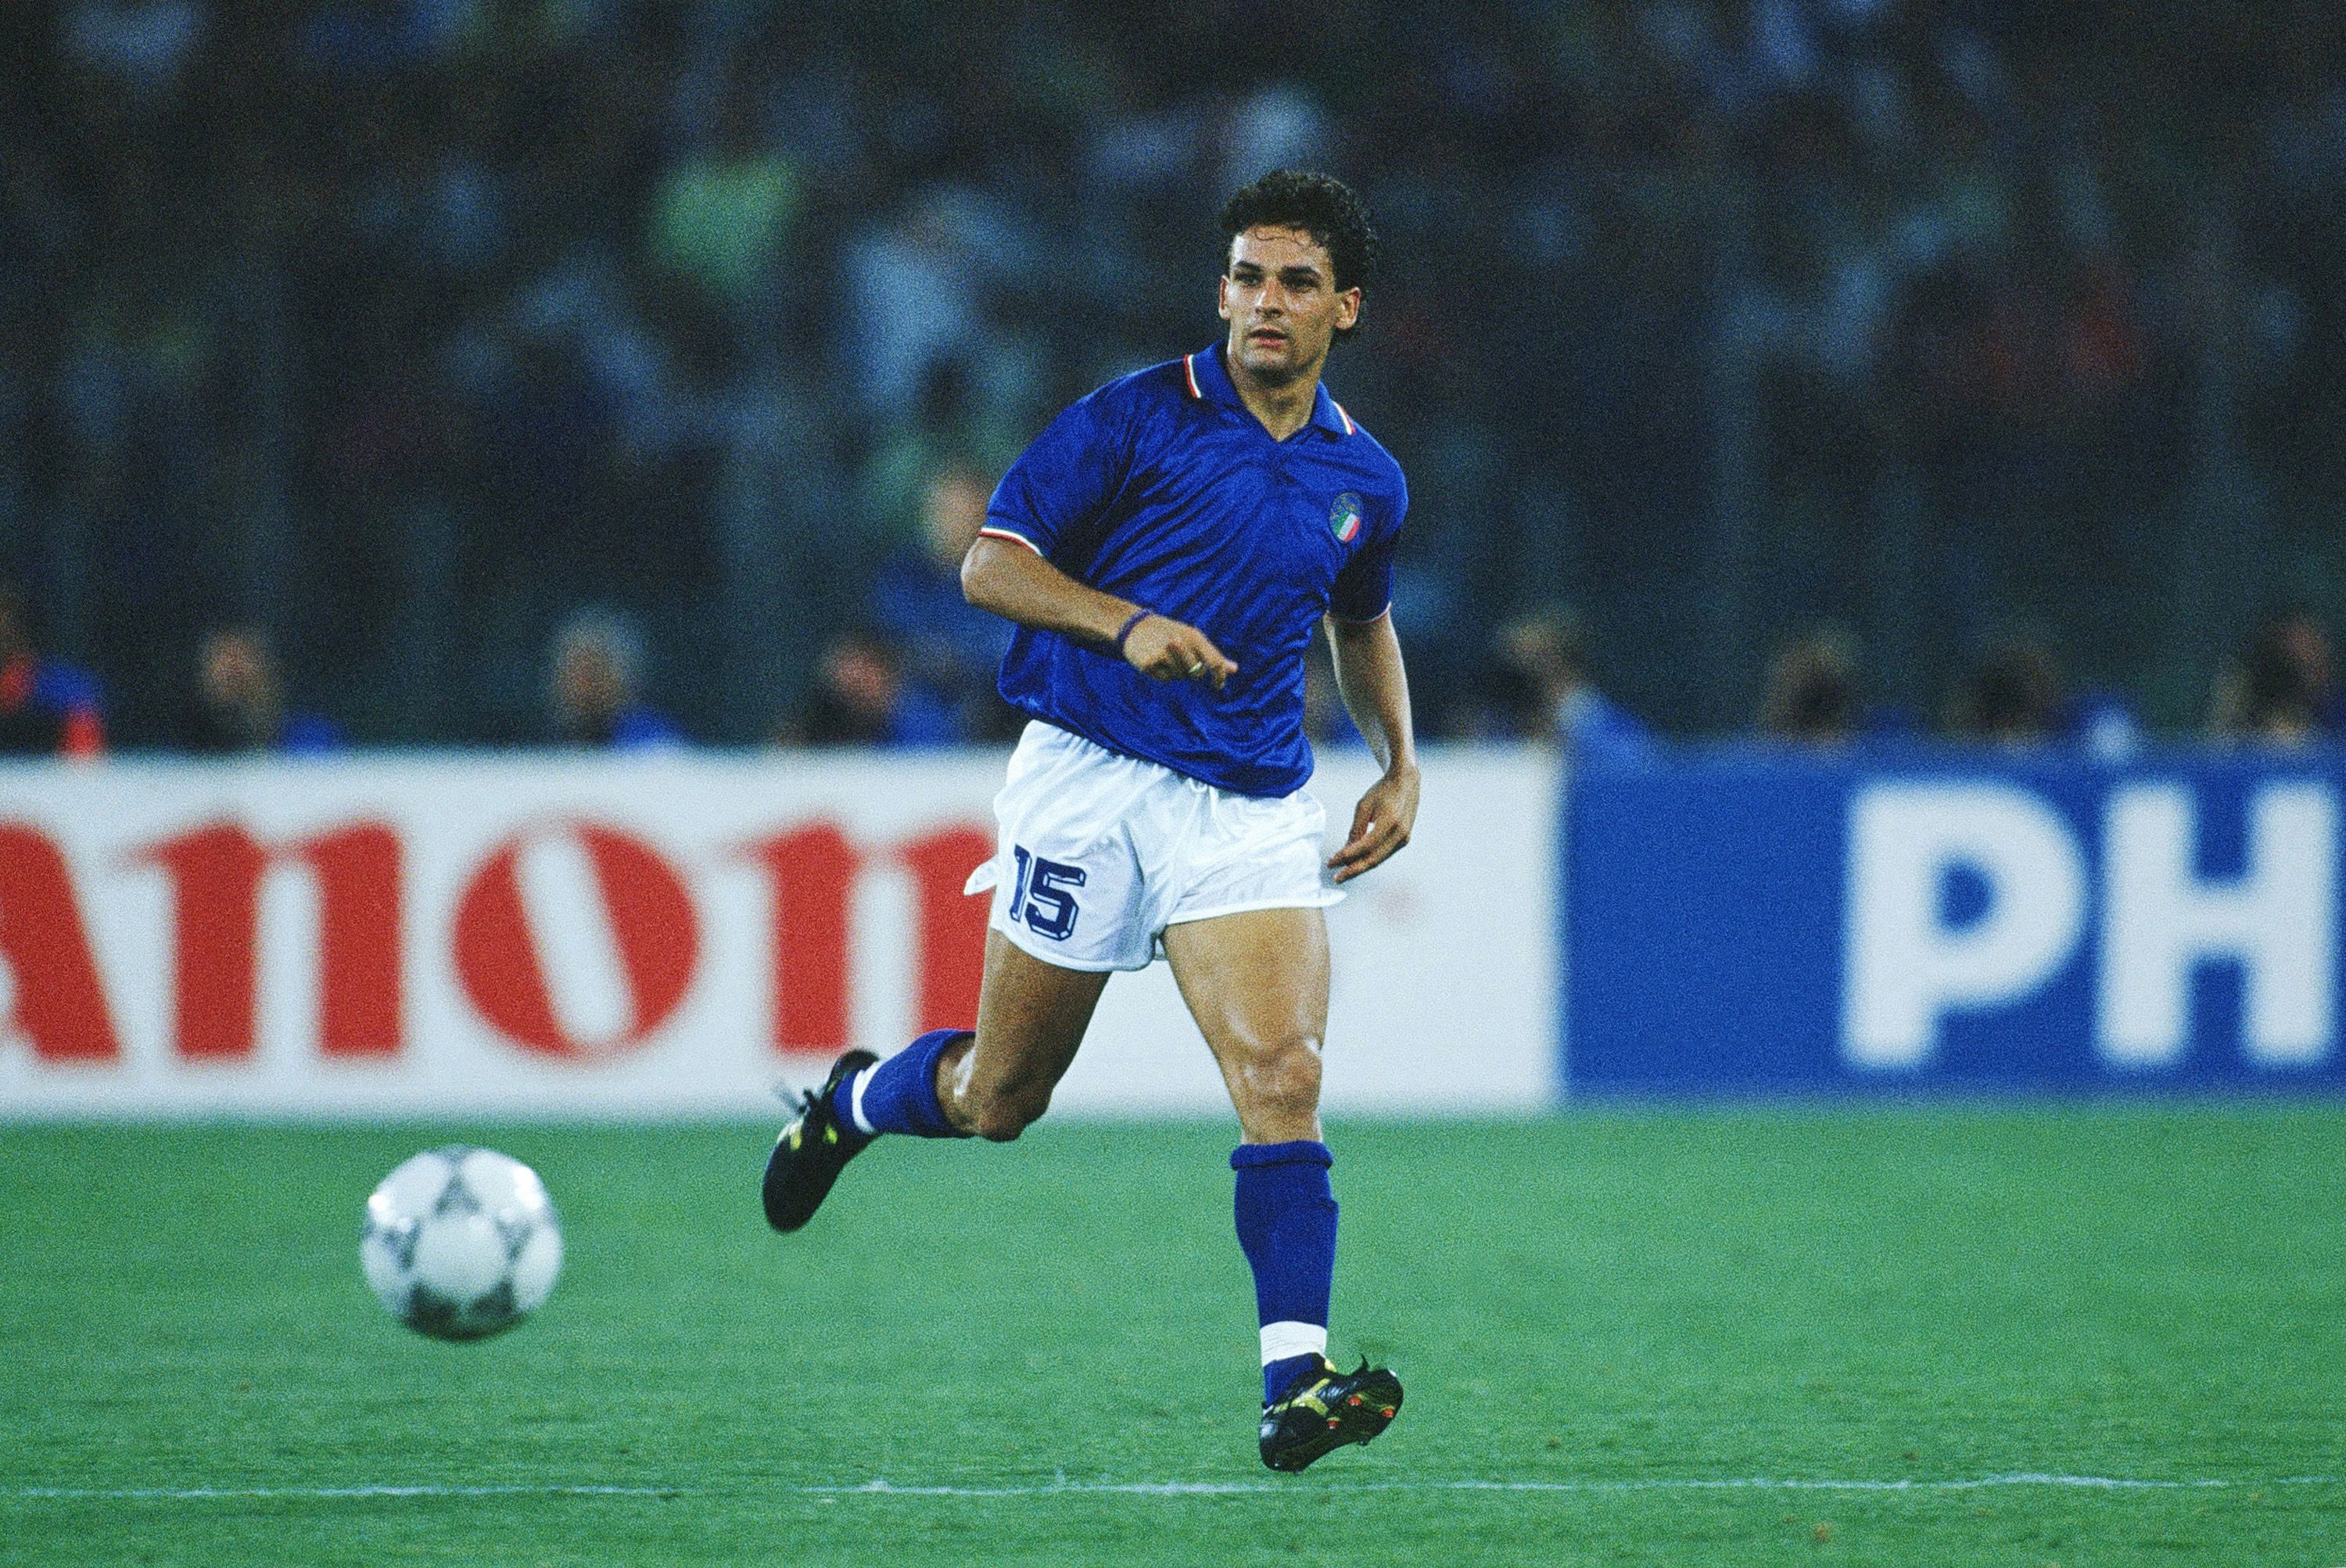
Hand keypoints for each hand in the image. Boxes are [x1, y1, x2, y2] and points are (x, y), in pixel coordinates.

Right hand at [1121, 614, 1237, 690]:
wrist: (1135, 627)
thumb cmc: (1169, 634)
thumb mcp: (1192, 639)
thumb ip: (1212, 655)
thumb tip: (1235, 669)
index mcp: (1194, 635)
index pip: (1214, 661)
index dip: (1219, 677)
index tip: (1218, 686)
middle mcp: (1181, 642)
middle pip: (1197, 673)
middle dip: (1191, 672)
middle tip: (1179, 660)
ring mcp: (1164, 652)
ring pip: (1179, 677)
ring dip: (1175, 673)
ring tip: (1164, 657)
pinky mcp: (1149, 661)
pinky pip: (1164, 679)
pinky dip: (1160, 674)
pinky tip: (1153, 661)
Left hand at [1327, 763, 1418, 883]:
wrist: (1405, 783)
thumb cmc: (1382, 791)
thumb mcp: (1364, 806)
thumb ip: (1356, 829)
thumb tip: (1346, 852)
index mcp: (1390, 822)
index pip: (1365, 846)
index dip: (1347, 856)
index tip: (1331, 862)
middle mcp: (1400, 833)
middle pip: (1373, 859)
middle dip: (1353, 870)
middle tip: (1336, 878)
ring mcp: (1404, 838)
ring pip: (1379, 859)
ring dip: (1360, 867)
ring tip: (1342, 872)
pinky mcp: (1404, 840)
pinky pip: (1384, 854)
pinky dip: (1369, 859)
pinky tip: (1356, 862)